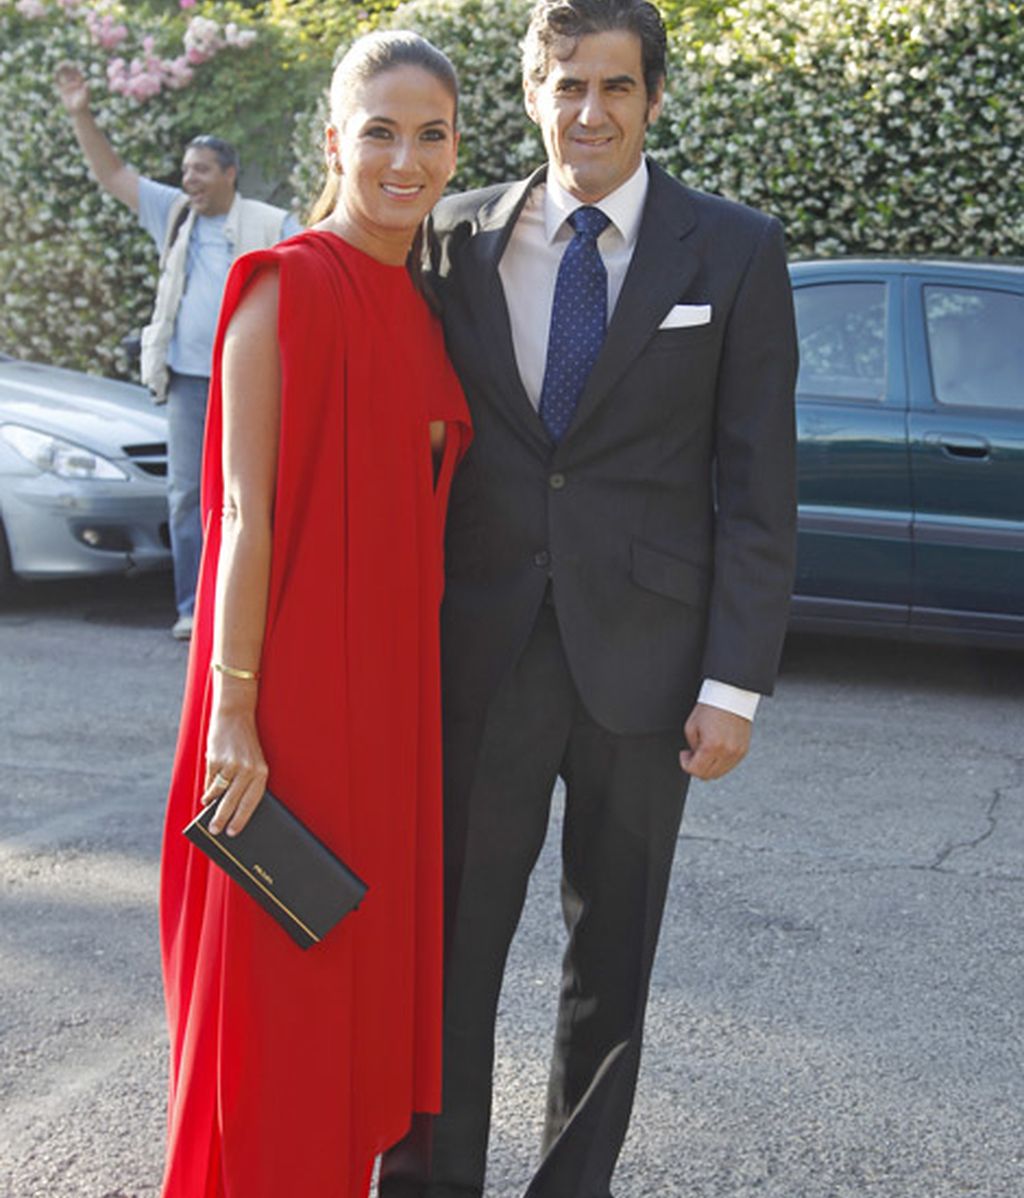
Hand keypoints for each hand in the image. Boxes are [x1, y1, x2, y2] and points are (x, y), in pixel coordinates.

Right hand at [55, 63, 89, 114]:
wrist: (78, 111)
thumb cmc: (83, 104)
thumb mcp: (86, 96)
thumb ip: (87, 89)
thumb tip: (88, 83)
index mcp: (80, 82)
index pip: (76, 72)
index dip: (73, 68)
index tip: (71, 64)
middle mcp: (73, 82)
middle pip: (69, 72)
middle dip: (66, 67)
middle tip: (63, 64)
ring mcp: (68, 85)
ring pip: (63, 75)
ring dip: (60, 71)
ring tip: (58, 68)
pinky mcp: (62, 89)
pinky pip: (58, 82)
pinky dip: (56, 78)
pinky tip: (54, 75)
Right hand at [202, 700, 268, 836]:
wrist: (235, 715)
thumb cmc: (245, 744)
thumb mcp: (253, 761)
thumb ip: (246, 782)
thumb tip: (232, 808)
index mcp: (261, 771)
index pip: (252, 801)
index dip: (242, 818)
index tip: (234, 833)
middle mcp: (247, 769)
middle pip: (233, 801)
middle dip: (223, 818)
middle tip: (216, 831)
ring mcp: (230, 764)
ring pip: (219, 792)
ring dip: (213, 805)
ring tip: (209, 814)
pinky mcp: (215, 759)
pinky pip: (210, 781)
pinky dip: (208, 790)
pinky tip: (207, 797)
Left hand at [679, 702, 751, 780]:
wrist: (730, 696)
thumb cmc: (710, 708)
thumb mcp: (691, 727)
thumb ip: (692, 747)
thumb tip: (695, 758)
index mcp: (711, 747)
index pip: (696, 771)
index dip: (686, 764)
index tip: (684, 755)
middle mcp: (727, 752)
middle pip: (708, 775)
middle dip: (697, 767)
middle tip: (693, 754)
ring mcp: (737, 753)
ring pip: (719, 773)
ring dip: (709, 766)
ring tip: (705, 751)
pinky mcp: (743, 750)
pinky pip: (729, 765)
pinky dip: (720, 762)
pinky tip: (715, 750)